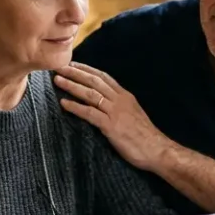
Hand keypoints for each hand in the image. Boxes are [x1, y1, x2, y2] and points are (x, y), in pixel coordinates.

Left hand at [55, 62, 169, 169]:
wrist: (157, 150)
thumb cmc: (145, 137)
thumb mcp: (133, 114)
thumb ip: (119, 107)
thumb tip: (105, 105)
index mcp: (125, 96)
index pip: (103, 77)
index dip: (87, 69)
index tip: (73, 64)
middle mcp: (120, 100)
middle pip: (94, 81)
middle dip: (75, 72)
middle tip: (59, 67)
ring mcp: (115, 112)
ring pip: (90, 94)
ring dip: (72, 85)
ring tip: (57, 80)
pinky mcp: (111, 126)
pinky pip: (89, 113)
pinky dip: (75, 107)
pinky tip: (63, 103)